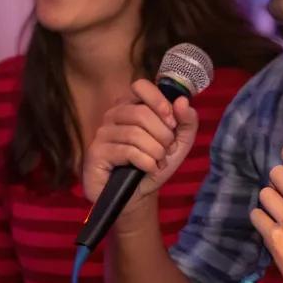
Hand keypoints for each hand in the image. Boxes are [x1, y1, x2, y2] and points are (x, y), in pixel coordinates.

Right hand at [82, 79, 198, 218]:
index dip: (159, 101)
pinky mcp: (96, 153)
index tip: (172, 122)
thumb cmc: (154, 165)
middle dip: (163, 134)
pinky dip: (147, 162)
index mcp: (130, 106)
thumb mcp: (178, 144)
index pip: (140, 86)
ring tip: (159, 162)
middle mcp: (112, 115)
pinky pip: (127, 151)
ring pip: (135, 134)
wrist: (137, 196)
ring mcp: (102, 134)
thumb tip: (182, 101)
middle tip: (167, 150)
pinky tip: (149, 169)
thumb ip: (186, 122)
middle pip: (141, 113)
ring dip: (156, 151)